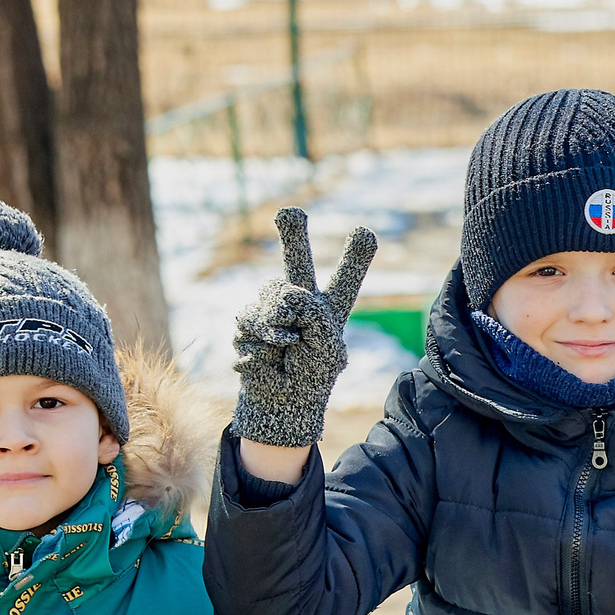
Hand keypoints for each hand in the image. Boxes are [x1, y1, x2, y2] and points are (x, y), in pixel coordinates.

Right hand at [231, 206, 376, 450]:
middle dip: (292, 235)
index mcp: (329, 310)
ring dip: (274, 324)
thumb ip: (310, 310)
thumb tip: (284, 294)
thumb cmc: (312, 378)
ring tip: (284, 347)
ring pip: (268, 295)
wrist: (282, 403)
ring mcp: (273, 310)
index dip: (355, 257)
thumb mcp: (326, 345)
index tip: (366, 231)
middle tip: (291, 211)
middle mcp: (301, 304)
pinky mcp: (250, 322)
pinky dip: (258, 339)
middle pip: (296, 261)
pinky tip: (266, 356)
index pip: (345, 279)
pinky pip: (248, 318)